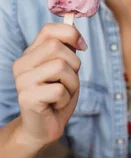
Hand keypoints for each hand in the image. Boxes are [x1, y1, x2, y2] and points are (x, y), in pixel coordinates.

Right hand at [12, 23, 86, 148]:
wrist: (43, 127)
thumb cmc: (56, 97)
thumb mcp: (65, 70)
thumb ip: (66, 51)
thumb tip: (76, 35)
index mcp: (30, 54)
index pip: (49, 30)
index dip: (71, 33)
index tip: (82, 46)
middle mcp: (21, 64)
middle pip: (56, 47)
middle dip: (74, 64)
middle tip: (69, 81)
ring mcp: (22, 81)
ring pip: (60, 67)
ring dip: (71, 83)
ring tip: (63, 94)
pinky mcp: (27, 98)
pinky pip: (59, 90)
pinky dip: (65, 99)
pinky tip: (56, 104)